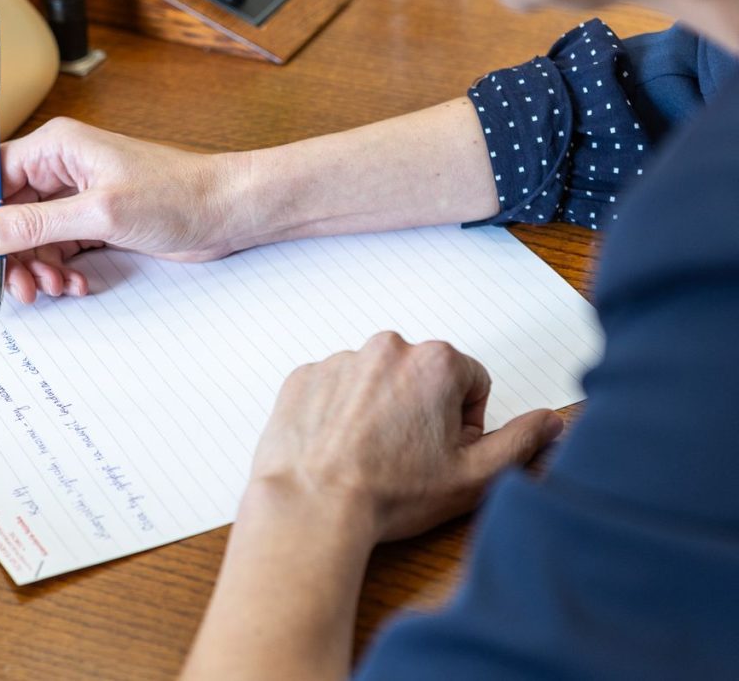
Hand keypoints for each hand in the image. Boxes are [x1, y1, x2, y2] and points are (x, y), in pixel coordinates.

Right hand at [0, 117, 240, 303]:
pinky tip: (76, 285)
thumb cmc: (178, 196)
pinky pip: (59, 249)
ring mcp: (79, 197)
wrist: (227, 212)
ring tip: (56, 288)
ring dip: (37, 268)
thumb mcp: (99, 213)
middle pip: (8, 214)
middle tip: (19, 290)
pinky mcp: (96, 223)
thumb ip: (35, 224)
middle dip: (10, 255)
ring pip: (32, 237)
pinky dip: (61, 270)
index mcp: (56, 148)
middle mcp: (62, 169)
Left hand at [250, 331, 563, 542]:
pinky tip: (337, 448)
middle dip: (421, 410)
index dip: (462, 422)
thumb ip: (521, 441)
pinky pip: (332, 388)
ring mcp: (340, 359)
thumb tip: (551, 420)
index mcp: (436, 362)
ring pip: (375, 381)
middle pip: (421, 376)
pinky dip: (337, 412)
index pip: (470, 381)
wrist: (313, 506)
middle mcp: (386, 347)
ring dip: (378, 408)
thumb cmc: (391, 493)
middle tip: (404, 456)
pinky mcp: (304, 377)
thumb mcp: (474, 476)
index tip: (441, 451)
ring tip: (367, 455)